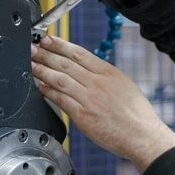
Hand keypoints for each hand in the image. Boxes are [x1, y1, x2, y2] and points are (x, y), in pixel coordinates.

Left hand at [31, 36, 174, 172]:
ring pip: (60, 79)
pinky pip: (61, 100)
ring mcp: (89, 98)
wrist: (143, 136)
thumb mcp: (123, 85)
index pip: (79, 53)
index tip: (47, 39)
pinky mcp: (83, 115)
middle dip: (46, 54)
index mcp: (108, 72)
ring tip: (31, 64)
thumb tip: (85, 70)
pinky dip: (48, 92)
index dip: (60, 44)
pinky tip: (40, 86)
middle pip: (65, 64)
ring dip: (42, 70)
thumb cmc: (136, 114)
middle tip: (32, 48)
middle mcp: (97, 83)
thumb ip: (103, 76)